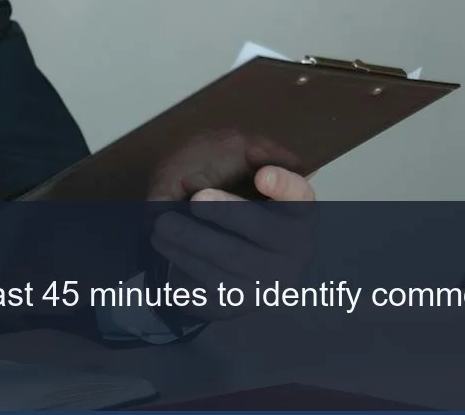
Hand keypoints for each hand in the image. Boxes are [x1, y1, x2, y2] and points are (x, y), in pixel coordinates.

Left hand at [149, 165, 316, 320]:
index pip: (300, 196)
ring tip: (164, 225)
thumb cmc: (238, 208)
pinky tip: (166, 247)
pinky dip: (185, 265)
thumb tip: (254, 160)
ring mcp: (269, 283)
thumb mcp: (243, 172)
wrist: (231, 260)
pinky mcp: (240, 305)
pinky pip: (211, 288)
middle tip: (195, 200)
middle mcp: (292, 250)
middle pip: (262, 231)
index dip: (285, 186)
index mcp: (298, 213)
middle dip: (226, 213)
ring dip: (193, 241)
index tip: (262, 175)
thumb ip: (250, 158)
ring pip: (230, 262)